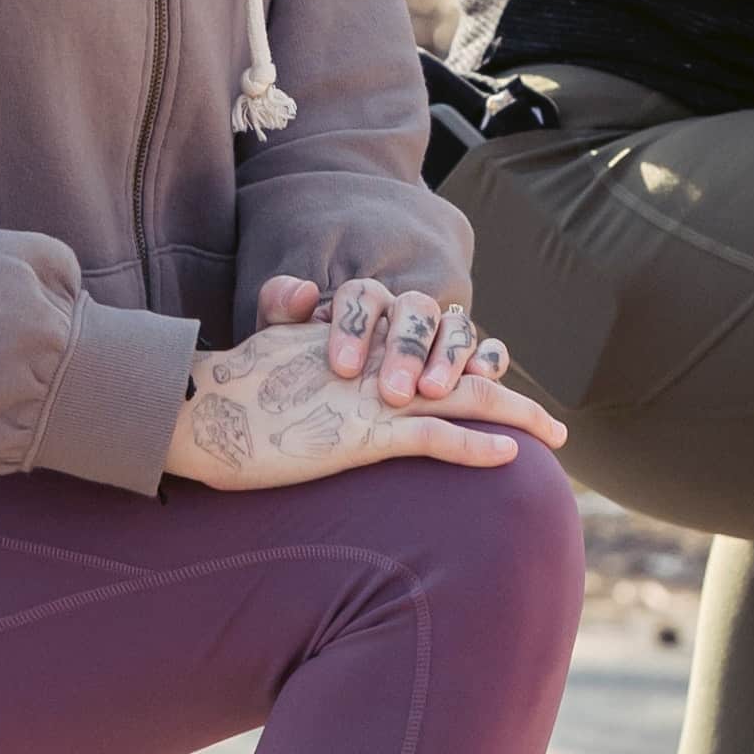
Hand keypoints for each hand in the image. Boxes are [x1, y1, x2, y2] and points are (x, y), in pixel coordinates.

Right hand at [171, 284, 566, 484]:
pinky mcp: (362, 437)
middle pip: (462, 371)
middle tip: (554, 424)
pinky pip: (433, 439)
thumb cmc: (229, 387)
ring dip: (515, 418)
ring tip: (553, 436)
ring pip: (461, 400)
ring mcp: (372, 401)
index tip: (506, 384)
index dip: (475, 366)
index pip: (432, 348)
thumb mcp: (269, 340)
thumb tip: (305, 296)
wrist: (198, 411)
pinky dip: (475, 446)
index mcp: (361, 343)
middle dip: (513, 397)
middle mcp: (375, 365)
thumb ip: (292, 314)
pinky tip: (508, 457)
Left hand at [250, 268, 514, 411]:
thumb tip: (304, 290)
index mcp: (361, 304)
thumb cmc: (299, 375)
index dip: (355, 328)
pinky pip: (488, 352)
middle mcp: (403, 314)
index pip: (363, 297)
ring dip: (448, 357)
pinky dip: (491, 360)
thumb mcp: (280, 348)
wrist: (319, 404)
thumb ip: (280, 311)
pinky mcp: (465, 364)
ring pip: (455, 328)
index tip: (342, 369)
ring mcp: (437, 337)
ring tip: (432, 393)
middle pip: (416, 309)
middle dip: (406, 348)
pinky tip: (483, 378)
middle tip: (393, 391)